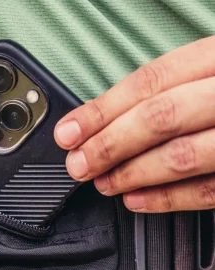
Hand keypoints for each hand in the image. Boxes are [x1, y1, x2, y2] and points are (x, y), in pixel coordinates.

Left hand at [54, 36, 214, 212]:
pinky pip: (214, 189)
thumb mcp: (213, 69)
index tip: (68, 131)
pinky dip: (171, 199)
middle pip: (162, 118)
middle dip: (110, 144)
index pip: (150, 80)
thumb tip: (102, 114)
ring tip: (102, 182)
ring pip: (186, 156)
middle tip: (77, 164)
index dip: (102, 109)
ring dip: (133, 174)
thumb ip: (173, 86)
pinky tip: (137, 200)